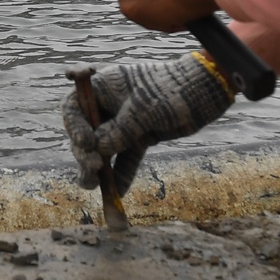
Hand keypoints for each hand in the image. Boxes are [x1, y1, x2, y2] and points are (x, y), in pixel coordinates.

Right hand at [61, 53, 233, 191]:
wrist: (204, 92)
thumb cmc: (171, 89)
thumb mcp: (143, 109)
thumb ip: (120, 130)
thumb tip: (99, 150)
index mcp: (103, 87)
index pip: (75, 107)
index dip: (74, 126)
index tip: (86, 143)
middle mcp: (109, 105)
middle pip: (86, 132)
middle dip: (85, 153)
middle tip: (93, 168)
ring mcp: (124, 123)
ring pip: (104, 149)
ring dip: (98, 168)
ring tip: (94, 186)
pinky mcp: (140, 137)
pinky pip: (126, 158)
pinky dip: (122, 173)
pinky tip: (118, 192)